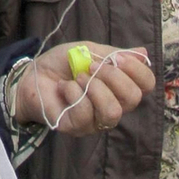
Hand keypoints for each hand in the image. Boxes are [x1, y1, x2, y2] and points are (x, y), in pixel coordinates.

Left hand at [14, 44, 154, 135]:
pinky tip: (64, 88)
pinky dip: (73, 93)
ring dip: (94, 87)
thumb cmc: (62, 64)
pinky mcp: (76, 127)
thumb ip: (114, 54)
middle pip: (133, 99)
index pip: (146, 85)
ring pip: (112, 111)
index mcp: (119, 87)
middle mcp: (112, 107)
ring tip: (78, 77)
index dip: (137, 70)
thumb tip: (144, 53)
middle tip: (92, 66)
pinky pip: (85, 113)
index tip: (118, 57)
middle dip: (113, 76)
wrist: (32, 74)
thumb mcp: (89, 50)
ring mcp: (95, 121)